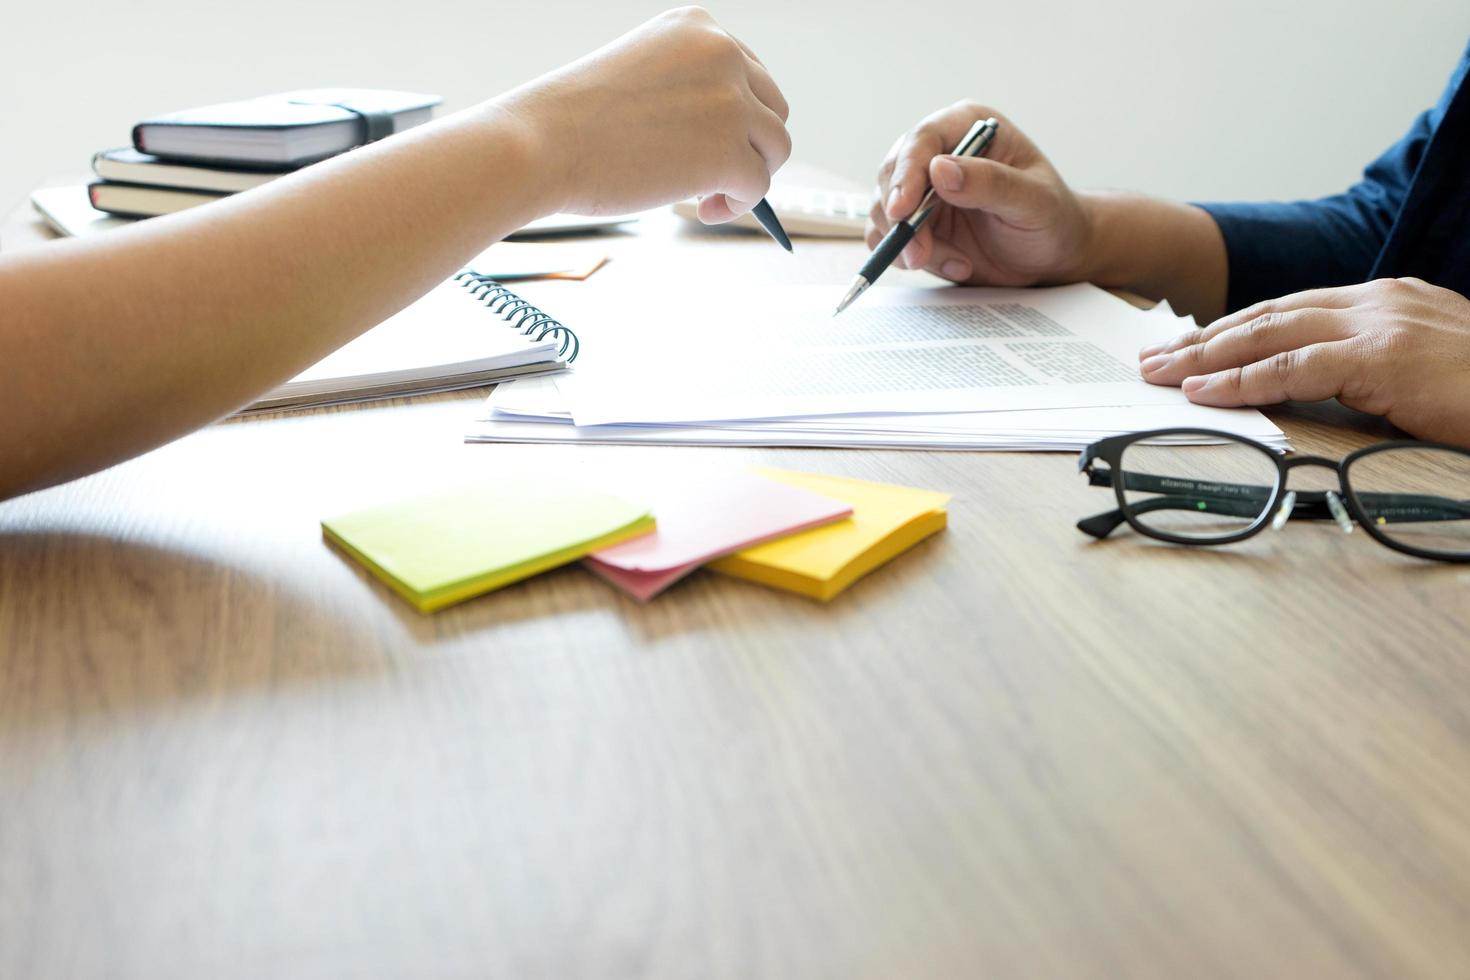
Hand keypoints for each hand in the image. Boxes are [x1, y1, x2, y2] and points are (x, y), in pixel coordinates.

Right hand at [497, 7, 789, 220]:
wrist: (539, 144)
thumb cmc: (572, 120)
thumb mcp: (641, 77)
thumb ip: (689, 92)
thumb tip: (733, 138)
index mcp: (697, 26)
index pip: (749, 72)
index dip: (738, 115)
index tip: (717, 140)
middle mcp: (721, 53)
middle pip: (773, 108)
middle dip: (750, 145)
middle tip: (716, 173)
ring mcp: (730, 102)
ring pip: (776, 147)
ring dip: (748, 175)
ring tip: (709, 194)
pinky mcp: (729, 152)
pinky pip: (759, 185)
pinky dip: (738, 204)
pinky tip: (706, 208)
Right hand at [867, 101, 1092, 284]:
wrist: (1052, 254)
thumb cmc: (1052, 218)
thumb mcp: (1033, 200)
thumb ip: (990, 183)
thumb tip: (939, 169)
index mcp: (968, 128)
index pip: (922, 140)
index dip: (906, 174)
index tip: (903, 210)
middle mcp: (940, 153)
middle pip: (893, 175)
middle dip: (901, 219)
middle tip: (920, 254)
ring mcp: (924, 190)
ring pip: (885, 210)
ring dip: (908, 244)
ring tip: (958, 263)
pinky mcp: (916, 224)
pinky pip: (889, 238)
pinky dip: (909, 258)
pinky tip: (954, 264)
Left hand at [1138, 277, 1469, 445]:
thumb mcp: (1420, 370)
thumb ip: (1368, 367)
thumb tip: (1312, 389)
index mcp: (1386, 299)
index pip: (1291, 310)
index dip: (1234, 330)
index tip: (1191, 348)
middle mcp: (1378, 300)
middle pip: (1268, 315)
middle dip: (1204, 338)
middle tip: (1153, 358)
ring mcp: (1380, 323)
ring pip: (1269, 334)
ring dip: (1206, 357)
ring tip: (1160, 374)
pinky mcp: (1381, 357)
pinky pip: (1292, 369)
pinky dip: (1240, 380)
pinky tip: (1203, 392)